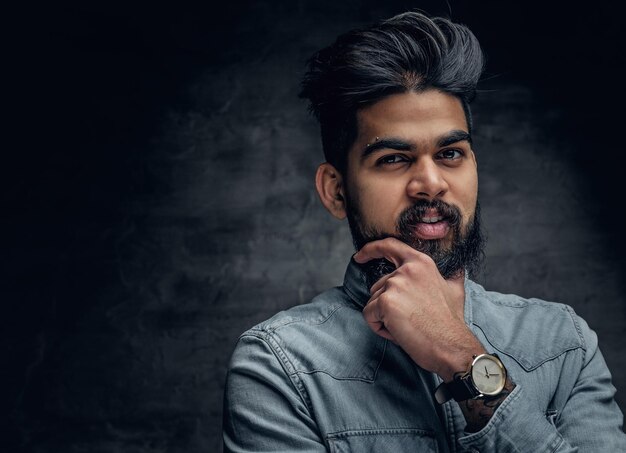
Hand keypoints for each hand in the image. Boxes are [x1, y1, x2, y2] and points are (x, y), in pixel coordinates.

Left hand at [353, 237, 484, 380]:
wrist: (451, 346)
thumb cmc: (451, 322)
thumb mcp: (454, 290)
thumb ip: (451, 275)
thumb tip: (457, 268)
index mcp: (421, 263)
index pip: (390, 246)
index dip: (371, 249)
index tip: (359, 256)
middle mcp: (406, 270)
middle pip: (379, 285)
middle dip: (388, 305)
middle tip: (411, 319)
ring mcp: (395, 285)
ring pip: (373, 302)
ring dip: (384, 318)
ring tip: (407, 326)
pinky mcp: (385, 302)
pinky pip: (369, 315)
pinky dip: (378, 327)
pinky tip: (398, 332)